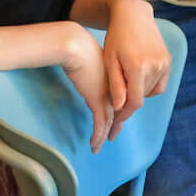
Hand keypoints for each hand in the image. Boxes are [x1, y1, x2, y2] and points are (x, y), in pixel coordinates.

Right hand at [58, 23, 115, 152]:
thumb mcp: (93, 63)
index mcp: (117, 80)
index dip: (118, 113)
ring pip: (109, 122)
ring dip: (104, 136)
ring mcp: (108, 96)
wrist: (76, 47)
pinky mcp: (97, 101)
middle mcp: (115, 89)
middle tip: (111, 137)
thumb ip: (96, 74)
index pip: (120, 100)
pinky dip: (97, 136)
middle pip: (117, 113)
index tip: (114, 121)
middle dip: (114, 127)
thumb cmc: (81, 51)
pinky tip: (93, 145)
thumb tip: (90, 78)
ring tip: (98, 147)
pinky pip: (99, 124)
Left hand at [100, 1, 172, 137]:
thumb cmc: (116, 38)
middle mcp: (155, 66)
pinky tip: (138, 78)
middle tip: (115, 104)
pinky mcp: (168, 60)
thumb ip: (116, 86)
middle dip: (128, 104)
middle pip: (142, 97)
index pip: (134, 102)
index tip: (115, 123)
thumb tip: (120, 108)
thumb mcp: (110, 61)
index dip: (124, 115)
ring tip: (125, 85)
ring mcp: (164, 63)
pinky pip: (159, 83)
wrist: (133, 15)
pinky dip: (149, 86)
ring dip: (138, 93)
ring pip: (150, 91)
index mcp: (138, 67)